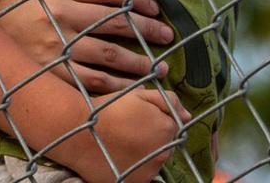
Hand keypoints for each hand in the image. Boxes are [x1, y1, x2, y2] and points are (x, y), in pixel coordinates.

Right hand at [0, 0, 174, 92]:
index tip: (153, 6)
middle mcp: (61, 17)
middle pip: (117, 22)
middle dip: (147, 29)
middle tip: (167, 35)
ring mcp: (56, 48)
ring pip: (110, 55)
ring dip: (140, 62)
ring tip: (160, 67)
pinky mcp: (50, 74)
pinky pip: (91, 82)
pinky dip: (116, 87)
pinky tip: (132, 88)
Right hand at [62, 87, 187, 182]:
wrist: (82, 132)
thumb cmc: (110, 109)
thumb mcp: (139, 95)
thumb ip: (167, 101)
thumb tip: (188, 116)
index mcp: (167, 128)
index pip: (172, 127)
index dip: (155, 121)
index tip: (138, 119)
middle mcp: (164, 153)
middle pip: (165, 145)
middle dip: (153, 138)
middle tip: (130, 131)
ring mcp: (151, 171)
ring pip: (154, 160)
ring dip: (145, 153)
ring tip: (124, 144)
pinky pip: (142, 174)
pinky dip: (135, 167)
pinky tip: (120, 156)